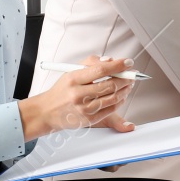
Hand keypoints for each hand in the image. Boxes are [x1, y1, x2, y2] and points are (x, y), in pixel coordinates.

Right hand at [18, 56, 135, 139]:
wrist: (47, 112)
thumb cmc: (62, 90)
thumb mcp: (71, 72)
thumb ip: (91, 63)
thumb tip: (110, 60)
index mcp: (73, 79)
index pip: (101, 70)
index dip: (118, 66)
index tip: (128, 62)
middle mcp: (78, 94)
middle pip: (110, 84)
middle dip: (126, 78)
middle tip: (132, 74)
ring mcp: (84, 109)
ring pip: (113, 98)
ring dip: (125, 90)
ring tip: (129, 84)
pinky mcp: (89, 120)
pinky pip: (111, 109)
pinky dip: (120, 101)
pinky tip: (121, 96)